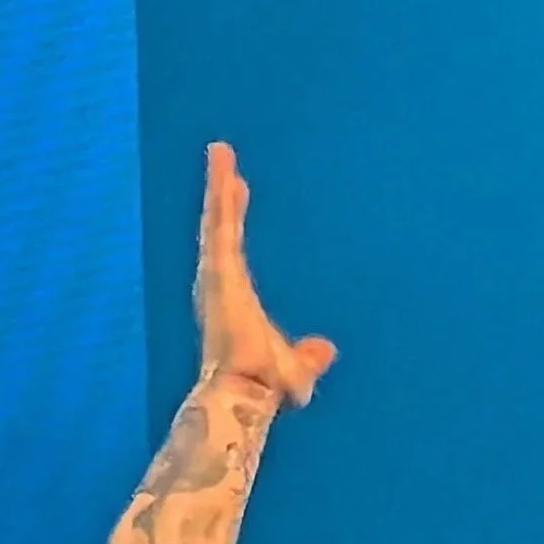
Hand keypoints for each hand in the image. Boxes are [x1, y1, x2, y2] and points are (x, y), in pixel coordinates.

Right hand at [196, 141, 336, 406]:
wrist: (245, 394)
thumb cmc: (264, 388)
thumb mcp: (296, 368)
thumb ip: (309, 358)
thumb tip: (326, 350)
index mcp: (236, 301)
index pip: (234, 251)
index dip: (233, 223)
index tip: (238, 193)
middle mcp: (221, 285)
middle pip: (221, 229)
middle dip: (221, 195)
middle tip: (223, 160)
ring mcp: (217, 276)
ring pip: (217, 220)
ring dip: (217, 185)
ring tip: (220, 149)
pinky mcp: (217, 269)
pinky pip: (220, 221)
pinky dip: (219, 193)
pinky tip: (222, 164)